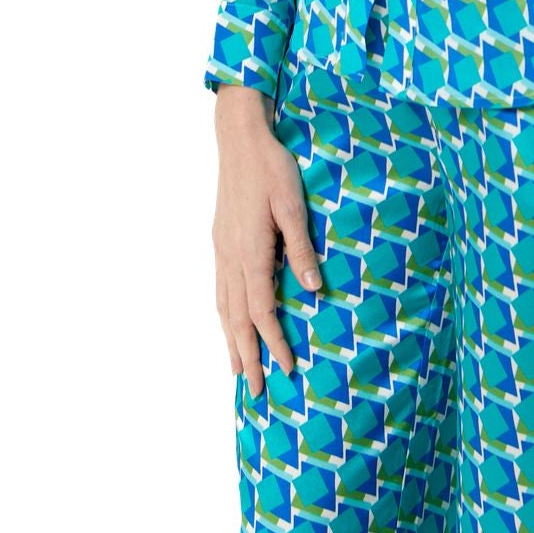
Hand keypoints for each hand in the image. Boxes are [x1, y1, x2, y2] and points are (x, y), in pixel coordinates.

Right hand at [212, 84, 323, 400]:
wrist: (240, 140)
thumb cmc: (272, 168)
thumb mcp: (293, 205)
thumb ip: (301, 248)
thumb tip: (313, 288)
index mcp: (250, 251)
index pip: (262, 310)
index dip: (273, 342)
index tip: (287, 369)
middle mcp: (231, 258)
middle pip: (237, 319)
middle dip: (247, 356)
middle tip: (254, 392)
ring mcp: (222, 251)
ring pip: (224, 308)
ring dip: (231, 342)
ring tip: (237, 370)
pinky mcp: (220, 242)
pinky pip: (220, 290)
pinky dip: (224, 316)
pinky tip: (228, 324)